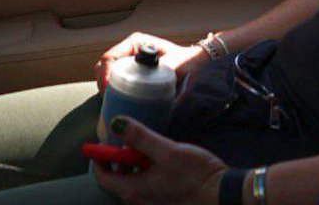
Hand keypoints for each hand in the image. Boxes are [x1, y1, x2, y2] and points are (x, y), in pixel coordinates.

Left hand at [93, 117, 225, 204]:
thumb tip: (117, 123)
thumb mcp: (167, 151)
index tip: (98, 144)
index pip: (102, 177)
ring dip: (132, 165)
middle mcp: (138, 201)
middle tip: (124, 141)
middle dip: (117, 160)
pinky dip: (144, 172)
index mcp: (134, 191)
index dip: (98, 159)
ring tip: (144, 147)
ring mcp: (150, 202)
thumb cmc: (195, 175)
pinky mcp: (162, 200)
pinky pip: (145, 186)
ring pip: (131, 183)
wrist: (220, 194)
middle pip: (117, 180)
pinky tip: (158, 160)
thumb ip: (141, 138)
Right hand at [94, 32, 205, 91]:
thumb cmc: (186, 62)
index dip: (105, 74)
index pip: (110, 57)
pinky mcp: (129, 74)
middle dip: (102, 83)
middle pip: (103, 66)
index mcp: (136, 43)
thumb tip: (159, 92)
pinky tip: (115, 102)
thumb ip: (167, 75)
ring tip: (111, 102)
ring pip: (105, 75)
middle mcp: (128, 51)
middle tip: (108, 99)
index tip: (108, 90)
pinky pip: (113, 82)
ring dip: (105, 88)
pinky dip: (110, 91)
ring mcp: (127, 62)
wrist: (195, 65)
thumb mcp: (175, 67)